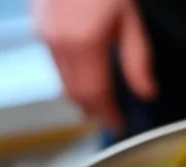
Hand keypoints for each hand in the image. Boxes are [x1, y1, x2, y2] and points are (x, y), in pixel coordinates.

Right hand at [33, 0, 157, 130]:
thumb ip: (138, 61)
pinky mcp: (38, 23)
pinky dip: (71, 76)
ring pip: (62, 79)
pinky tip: (86, 76)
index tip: (120, 126)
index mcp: (84, 44)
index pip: (95, 96)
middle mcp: (58, 42)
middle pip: (75, 93)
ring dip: (81, 96)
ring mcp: (43, 32)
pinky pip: (55, 62)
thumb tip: (147, 95)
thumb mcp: (132, 20)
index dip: (108, 116)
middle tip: (111, 120)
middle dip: (94, 111)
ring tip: (101, 104)